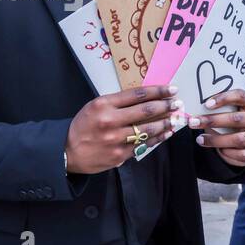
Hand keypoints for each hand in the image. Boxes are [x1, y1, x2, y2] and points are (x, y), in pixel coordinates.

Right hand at [65, 85, 180, 173]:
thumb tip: (145, 98)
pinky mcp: (120, 155)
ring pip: (148, 129)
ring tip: (176, 118)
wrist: (67, 152)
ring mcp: (116, 139)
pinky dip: (157, 138)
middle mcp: (110, 121)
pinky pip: (144, 144)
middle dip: (166, 105)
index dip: (157, 91)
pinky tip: (166, 132)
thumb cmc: (83, 126)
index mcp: (103, 104)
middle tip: (177, 103)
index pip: (137, 94)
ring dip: (165, 122)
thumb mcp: (95, 106)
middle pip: (146, 111)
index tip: (171, 89)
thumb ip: (117, 102)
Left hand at [187, 88, 244, 167]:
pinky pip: (243, 154)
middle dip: (214, 121)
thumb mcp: (227, 113)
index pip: (241, 95)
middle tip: (194, 122)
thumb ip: (216, 108)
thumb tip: (192, 108)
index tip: (207, 104)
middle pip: (238, 118)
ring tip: (200, 139)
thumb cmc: (232, 123)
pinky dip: (228, 153)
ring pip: (239, 139)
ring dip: (216, 140)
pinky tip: (219, 151)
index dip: (224, 98)